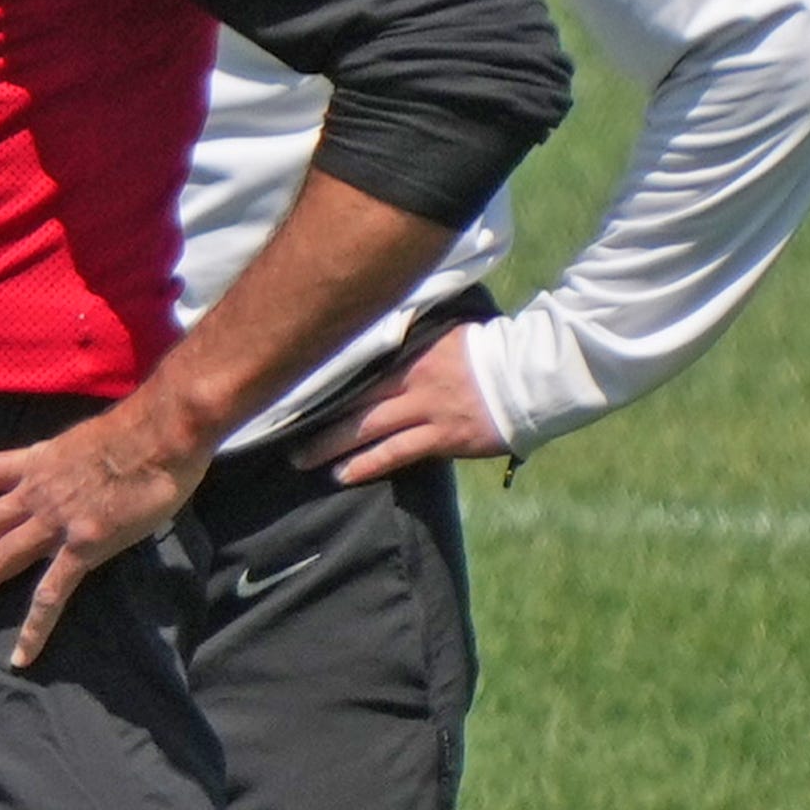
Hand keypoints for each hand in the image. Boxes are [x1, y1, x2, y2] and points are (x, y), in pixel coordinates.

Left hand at [0, 394, 212, 665]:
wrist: (164, 431)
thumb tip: (54, 478)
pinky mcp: (83, 548)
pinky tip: (19, 657)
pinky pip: (51, 595)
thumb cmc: (134, 431)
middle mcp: (30, 494)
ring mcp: (54, 523)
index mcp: (28, 464)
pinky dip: (34, 630)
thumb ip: (57, 466)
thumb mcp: (76, 443)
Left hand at [294, 325, 506, 483]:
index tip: (287, 390)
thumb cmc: (488, 351)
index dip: (319, 381)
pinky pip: (397, 454)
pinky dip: (367, 465)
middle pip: (352, 400)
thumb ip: (409, 342)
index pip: (354, 367)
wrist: (532, 377)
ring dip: (331, 446)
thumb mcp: (443, 335)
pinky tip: (343, 475)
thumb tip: (372, 340)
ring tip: (302, 460)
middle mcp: (412, 381)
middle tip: (278, 431)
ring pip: (367, 430)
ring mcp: (428, 411)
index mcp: (410, 353)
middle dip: (315, 418)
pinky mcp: (444, 438)